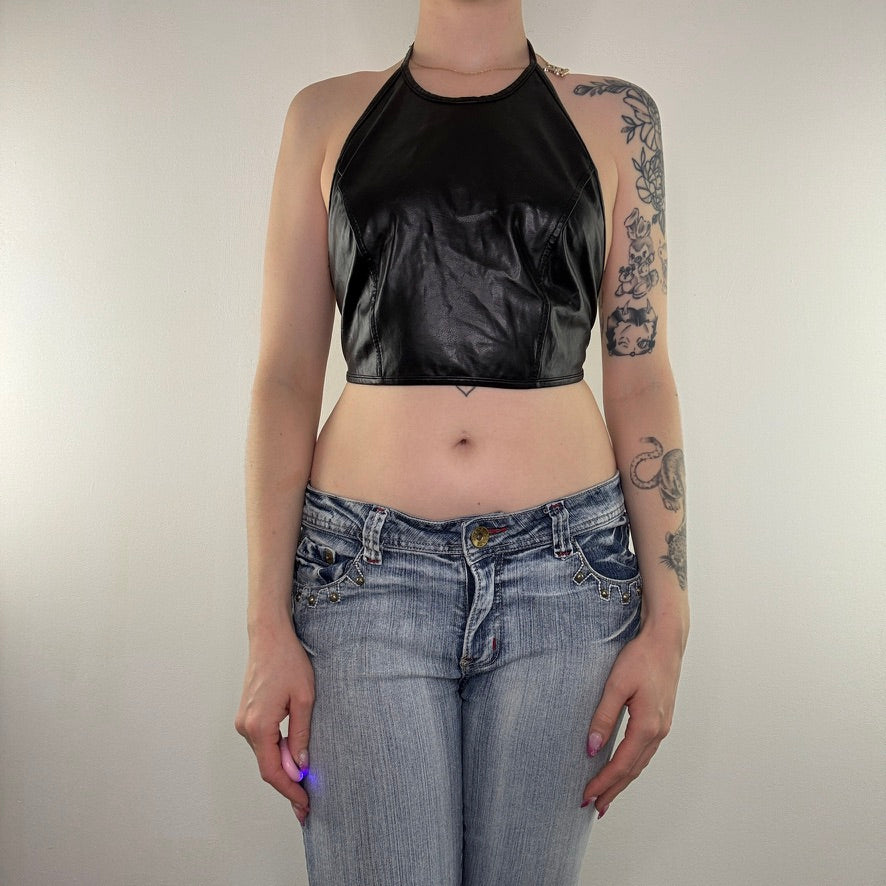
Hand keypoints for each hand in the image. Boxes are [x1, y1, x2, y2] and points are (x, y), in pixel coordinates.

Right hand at [235, 626, 314, 825]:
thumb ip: (301, 735)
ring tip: (305, 782)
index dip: (290, 791)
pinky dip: (277, 753)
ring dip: (283, 768)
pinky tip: (293, 758)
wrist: (269, 636)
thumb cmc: (288, 661)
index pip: (273, 771)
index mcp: (259, 726)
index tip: (305, 804)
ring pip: (264, 755)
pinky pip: (262, 742)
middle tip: (307, 802)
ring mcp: (243, 720)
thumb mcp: (304, 699)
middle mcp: (245, 727)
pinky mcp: (247, 714)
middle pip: (267, 766)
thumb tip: (301, 767)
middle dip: (288, 784)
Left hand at [581, 622, 683, 817]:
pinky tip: (623, 767)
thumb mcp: (616, 685)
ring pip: (640, 763)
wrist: (666, 641)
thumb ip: (603, 716)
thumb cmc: (641, 658)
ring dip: (623, 780)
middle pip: (632, 770)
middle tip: (594, 807)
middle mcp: (658, 731)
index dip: (603, 782)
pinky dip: (632, 765)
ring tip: (606, 795)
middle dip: (613, 790)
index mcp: (647, 726)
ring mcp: (662, 726)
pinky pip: (645, 751)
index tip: (587, 796)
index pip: (621, 764)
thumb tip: (590, 747)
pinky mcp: (661, 718)